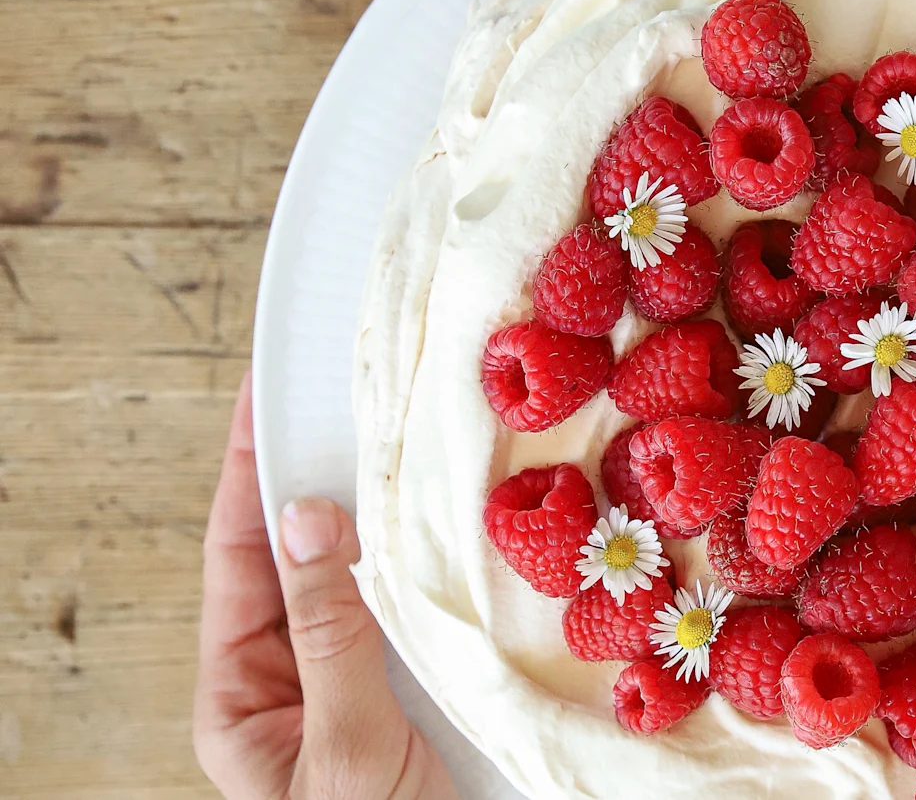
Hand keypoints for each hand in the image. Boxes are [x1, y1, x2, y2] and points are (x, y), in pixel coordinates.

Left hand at [193, 374, 454, 799]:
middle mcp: (294, 681)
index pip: (237, 561)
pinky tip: (449, 523)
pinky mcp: (417, 688)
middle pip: (297, 557)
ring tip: (399, 444)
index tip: (262, 401)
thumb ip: (330, 635)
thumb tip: (311, 521)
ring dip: (380, 515)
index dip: (248, 476)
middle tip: (343, 397)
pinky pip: (413, 609)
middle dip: (316, 478)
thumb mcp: (347, 746)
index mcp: (244, 698)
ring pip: (360, 577)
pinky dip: (426, 560)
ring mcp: (357, 681)